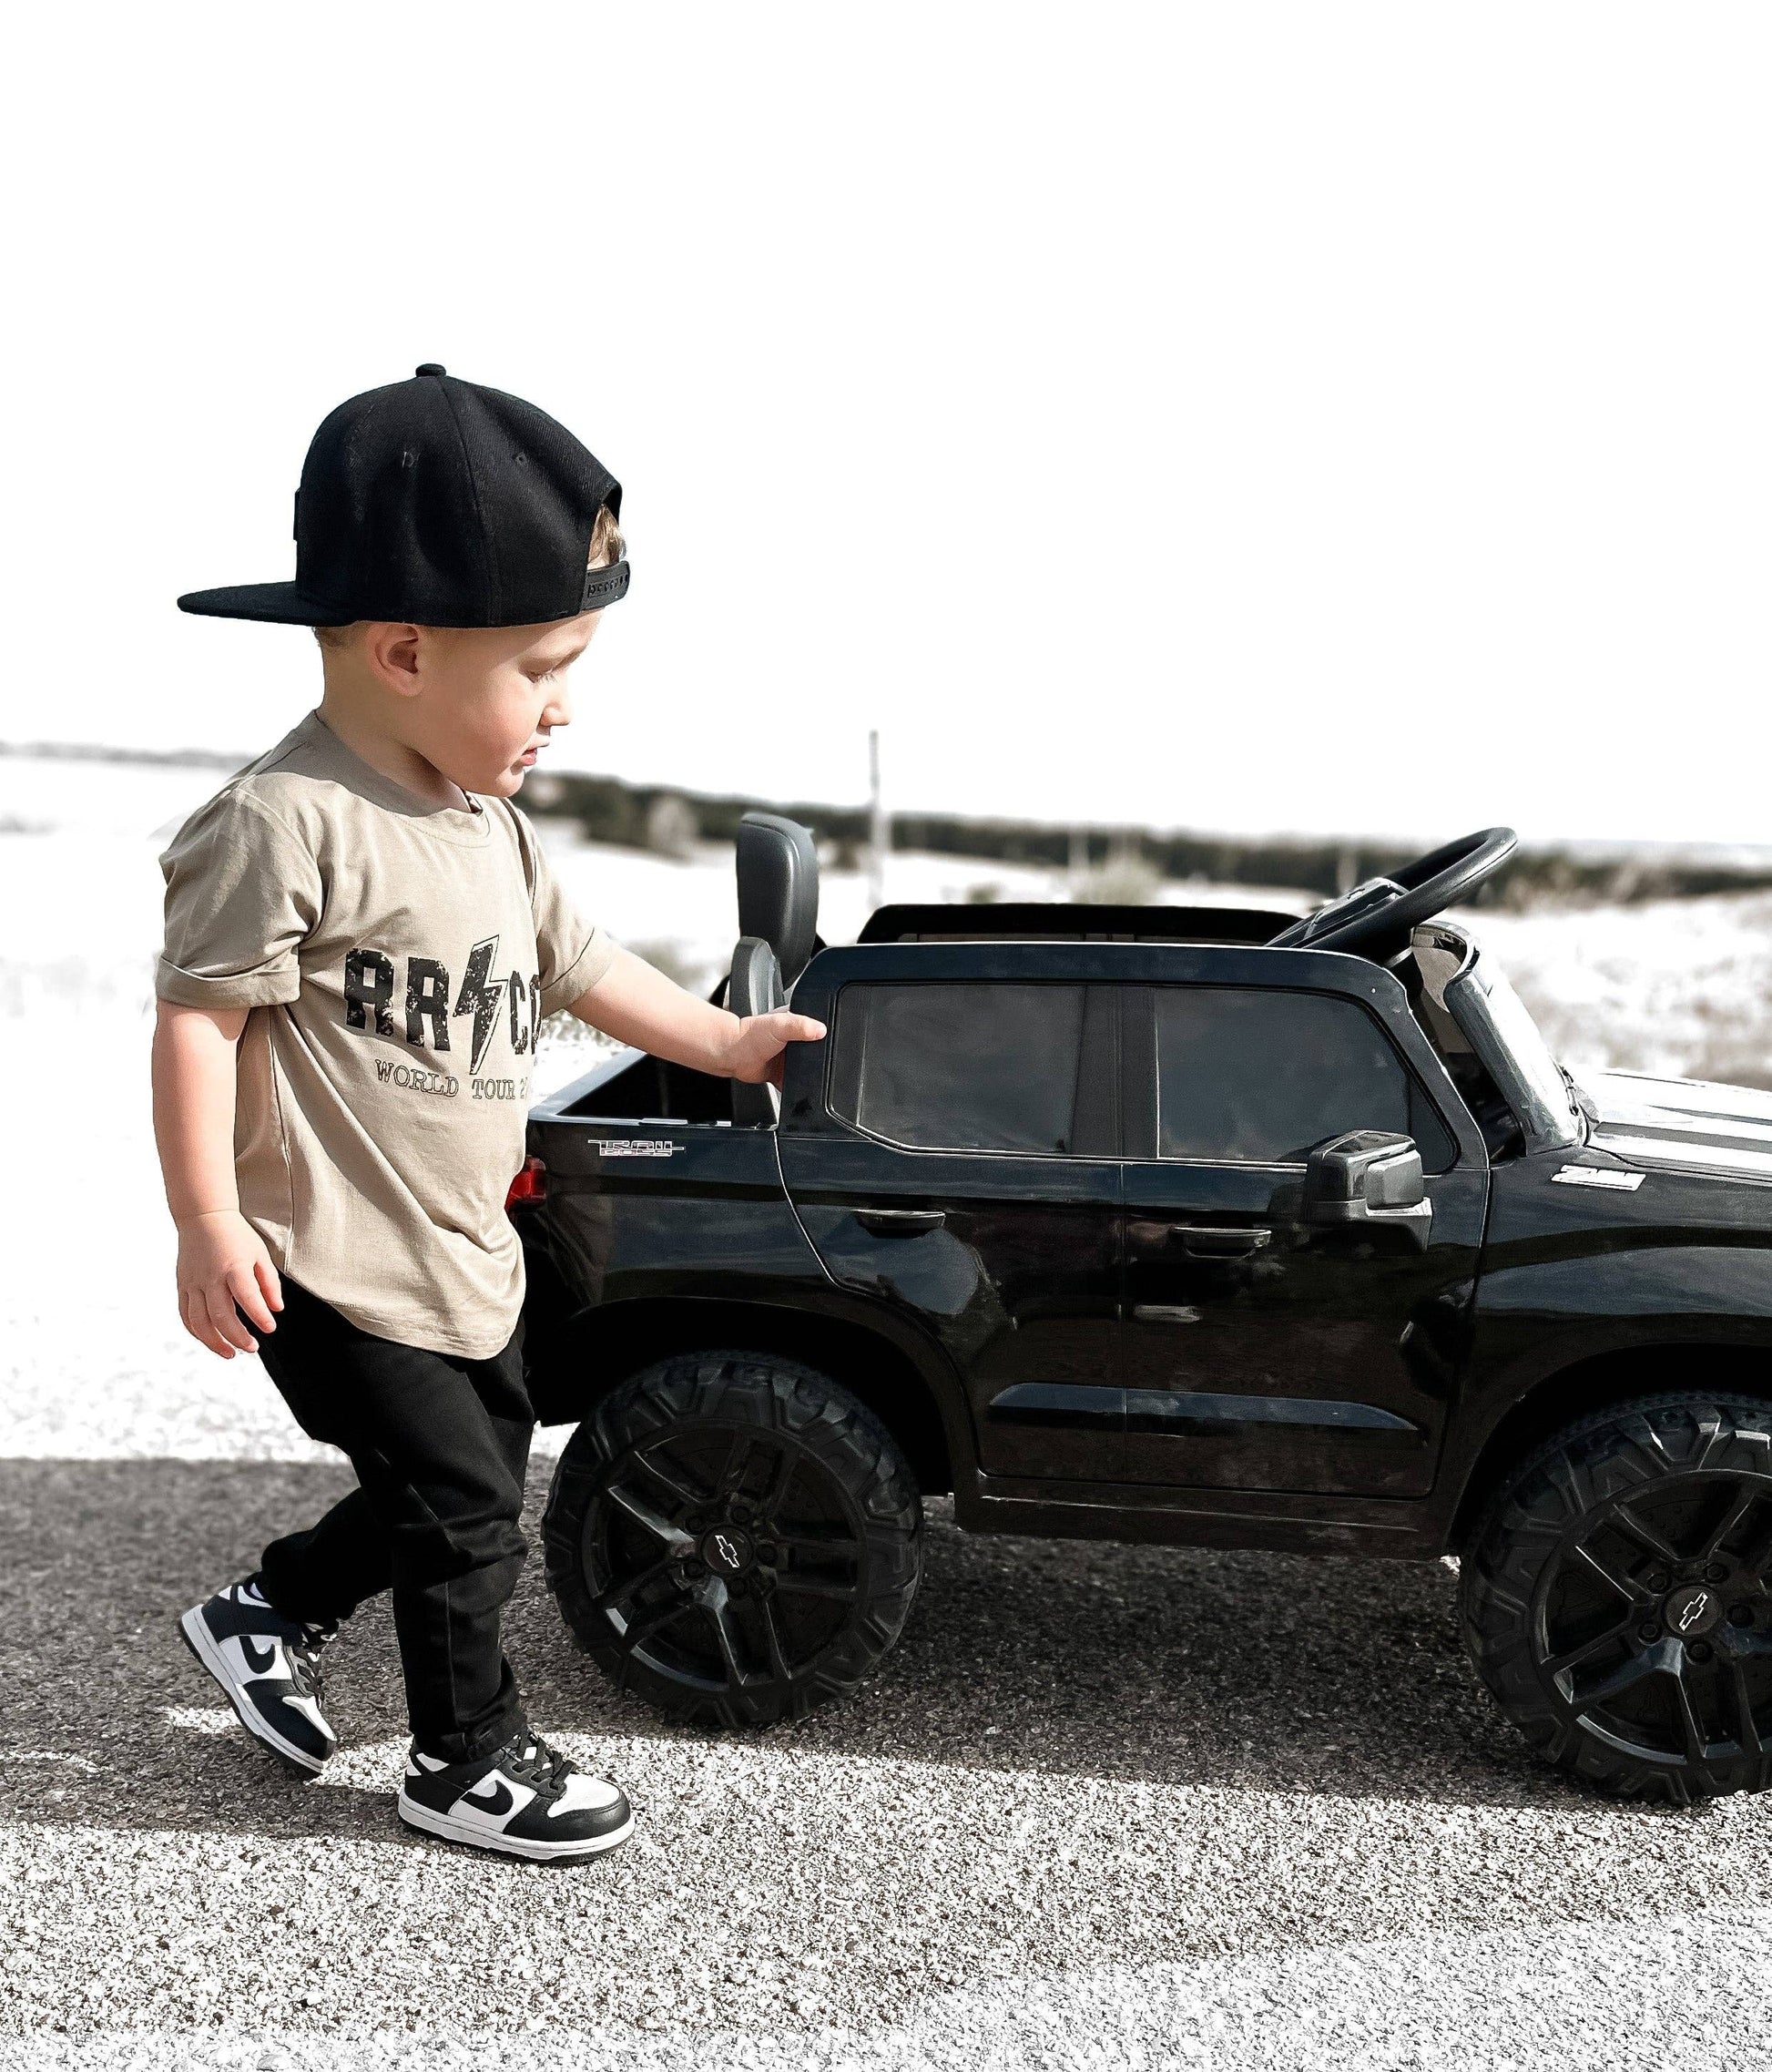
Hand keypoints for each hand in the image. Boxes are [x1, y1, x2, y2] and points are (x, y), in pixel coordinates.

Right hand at [176, 1210, 282, 1358]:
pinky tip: (211, 1340)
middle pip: (221, 1315)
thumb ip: (269, 1283)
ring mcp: (192, 1283)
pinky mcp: (182, 1286)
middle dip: (238, 1337)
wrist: (203, 1218)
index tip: (270, 1329)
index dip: (259, 1317)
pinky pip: (185, 1315)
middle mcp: (210, 1277)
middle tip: (253, 1348)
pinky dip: (197, 1332)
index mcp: (234, 1267)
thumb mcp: (260, 1254)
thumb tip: (276, 1309)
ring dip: (214, 1342)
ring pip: (199, 1321)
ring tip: (231, 1354)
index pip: (247, 1297)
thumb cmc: (236, 1236)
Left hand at [726, 1010, 827, 1087]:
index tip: (830, 1042)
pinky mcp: (783, 1074)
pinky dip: (798, 1088)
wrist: (731, 1055)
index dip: (825, 1035)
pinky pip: (796, 1084)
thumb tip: (820, 1030)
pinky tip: (799, 1086)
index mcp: (797, 1023)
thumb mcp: (780, 1024)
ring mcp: (789, 1058)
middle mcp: (794, 1040)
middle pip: (816, 1051)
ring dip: (808, 1074)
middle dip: (818, 1058)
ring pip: (807, 1069)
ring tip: (807, 1072)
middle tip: (817, 1061)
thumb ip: (801, 1025)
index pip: (819, 1028)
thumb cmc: (749, 1036)